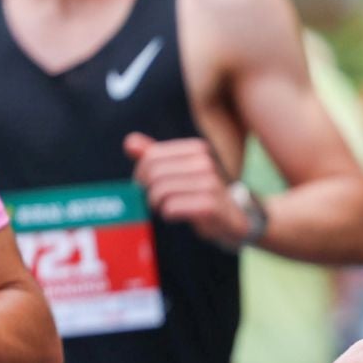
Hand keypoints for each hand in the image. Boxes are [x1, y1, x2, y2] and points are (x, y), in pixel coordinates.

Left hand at [124, 132, 250, 246]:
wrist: (233, 219)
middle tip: (152, 201)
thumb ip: (154, 156)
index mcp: (197, 148)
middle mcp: (205, 162)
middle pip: (154, 173)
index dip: (141, 173)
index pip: (151, 156)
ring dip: (156, 204)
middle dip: (147, 190)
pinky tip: (173, 215)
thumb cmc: (200, 194)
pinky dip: (167, 213)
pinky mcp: (211, 206)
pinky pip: (172, 207)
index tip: (146, 186)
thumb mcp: (179, 172)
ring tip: (163, 207)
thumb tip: (129, 143)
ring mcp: (211, 183)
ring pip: (161, 190)